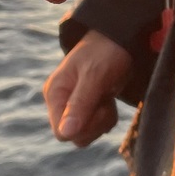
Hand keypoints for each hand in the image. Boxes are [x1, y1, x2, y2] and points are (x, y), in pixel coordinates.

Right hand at [43, 30, 132, 147]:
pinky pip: (96, 127)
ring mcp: (74, 106)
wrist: (119, 39)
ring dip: (103, 120)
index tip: (97, 106)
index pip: (62, 133)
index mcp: (55, 93)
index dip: (83, 127)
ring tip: (107, 96)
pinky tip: (109, 99)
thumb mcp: (94, 76)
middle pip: (76, 137)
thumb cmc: (105, 52)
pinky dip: (107, 117)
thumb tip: (65, 134)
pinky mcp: (87, 108)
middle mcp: (61, 103)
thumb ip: (79, 104)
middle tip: (105, 100)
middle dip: (96, 124)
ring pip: (87, 134)